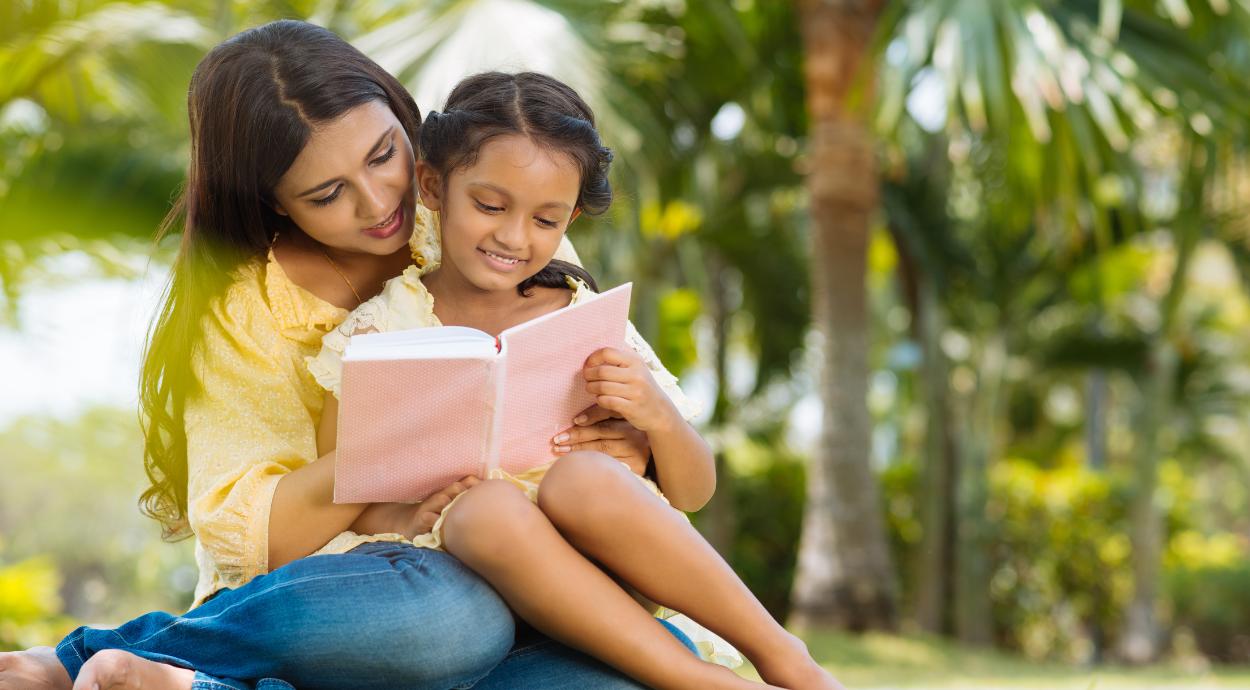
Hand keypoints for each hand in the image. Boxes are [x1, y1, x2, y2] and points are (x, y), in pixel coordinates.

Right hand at [348, 476, 479, 539]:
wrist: (408, 522)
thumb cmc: (435, 515)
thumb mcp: (450, 507)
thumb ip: (465, 503)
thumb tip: (490, 501)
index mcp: (450, 492)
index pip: (467, 481)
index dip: (478, 485)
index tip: (490, 495)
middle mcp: (440, 496)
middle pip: (456, 487)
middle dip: (467, 495)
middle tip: (475, 508)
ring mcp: (429, 506)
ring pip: (442, 499)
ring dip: (451, 506)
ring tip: (459, 517)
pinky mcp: (420, 519)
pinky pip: (428, 517)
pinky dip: (435, 521)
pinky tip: (443, 529)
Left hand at [554, 405, 650, 475]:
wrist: (656, 458)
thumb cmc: (630, 440)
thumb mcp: (621, 425)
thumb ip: (604, 419)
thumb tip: (575, 418)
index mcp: (629, 418)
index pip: (608, 413)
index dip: (591, 415)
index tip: (574, 420)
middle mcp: (634, 433)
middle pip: (602, 431)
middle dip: (577, 434)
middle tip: (558, 439)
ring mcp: (635, 450)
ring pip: (602, 449)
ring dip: (578, 449)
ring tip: (559, 450)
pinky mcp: (635, 466)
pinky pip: (608, 464)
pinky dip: (590, 463)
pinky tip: (577, 463)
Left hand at [582, 347, 680, 433]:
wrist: (660, 412)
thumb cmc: (643, 386)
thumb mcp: (638, 367)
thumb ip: (624, 353)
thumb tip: (604, 340)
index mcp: (636, 361)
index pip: (608, 352)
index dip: (593, 358)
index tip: (589, 364)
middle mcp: (637, 375)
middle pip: (602, 371)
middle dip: (588, 375)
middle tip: (586, 378)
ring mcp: (635, 392)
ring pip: (602, 387)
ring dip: (591, 388)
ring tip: (591, 388)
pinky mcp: (632, 408)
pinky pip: (607, 401)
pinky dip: (599, 400)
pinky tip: (600, 399)